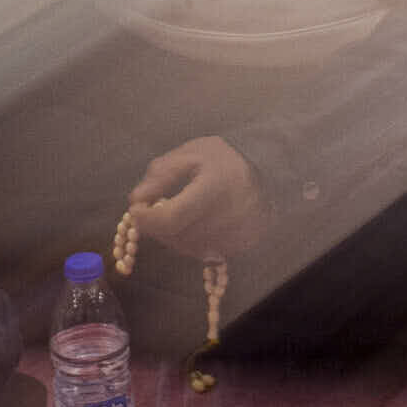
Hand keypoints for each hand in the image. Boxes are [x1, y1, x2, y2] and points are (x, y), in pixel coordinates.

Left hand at [119, 138, 267, 271]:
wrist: (271, 172)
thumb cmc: (226, 161)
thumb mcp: (194, 153)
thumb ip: (162, 173)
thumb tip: (136, 200)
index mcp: (216, 188)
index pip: (170, 218)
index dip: (146, 218)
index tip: (136, 209)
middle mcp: (228, 217)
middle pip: (173, 235)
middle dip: (157, 223)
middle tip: (159, 207)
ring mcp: (234, 236)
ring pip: (183, 247)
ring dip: (172, 233)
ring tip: (182, 211)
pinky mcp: (236, 247)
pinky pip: (199, 253)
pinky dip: (189, 240)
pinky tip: (197, 223)